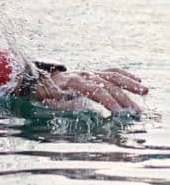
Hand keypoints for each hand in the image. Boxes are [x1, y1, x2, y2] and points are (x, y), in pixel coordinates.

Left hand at [31, 66, 148, 115]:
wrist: (39, 79)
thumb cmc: (45, 93)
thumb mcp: (50, 101)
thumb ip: (64, 104)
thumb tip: (81, 106)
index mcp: (74, 81)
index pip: (96, 91)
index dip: (107, 101)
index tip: (118, 112)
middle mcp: (85, 75)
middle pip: (108, 85)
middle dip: (123, 98)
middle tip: (135, 111)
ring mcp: (90, 73)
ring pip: (113, 76)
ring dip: (130, 84)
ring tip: (145, 91)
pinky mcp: (93, 73)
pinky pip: (111, 72)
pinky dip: (125, 75)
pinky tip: (137, 81)